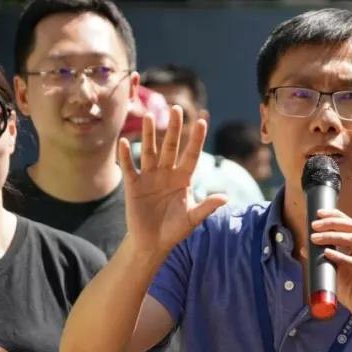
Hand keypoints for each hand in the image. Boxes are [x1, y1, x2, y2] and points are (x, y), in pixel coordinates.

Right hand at [118, 106, 227, 256]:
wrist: (152, 243)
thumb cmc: (175, 230)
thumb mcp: (192, 219)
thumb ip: (207, 206)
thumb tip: (226, 197)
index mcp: (184, 178)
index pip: (192, 155)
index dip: (196, 139)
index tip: (202, 121)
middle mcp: (167, 173)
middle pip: (171, 147)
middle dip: (174, 129)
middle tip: (176, 108)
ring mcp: (149, 177)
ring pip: (150, 151)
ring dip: (149, 135)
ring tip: (149, 116)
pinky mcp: (133, 186)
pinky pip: (130, 168)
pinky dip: (126, 155)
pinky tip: (125, 142)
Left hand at [310, 208, 351, 324]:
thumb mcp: (336, 272)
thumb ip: (325, 259)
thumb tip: (304, 248)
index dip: (336, 215)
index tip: (318, 213)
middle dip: (332, 223)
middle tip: (314, 225)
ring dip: (332, 237)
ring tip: (315, 238)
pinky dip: (340, 257)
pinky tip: (328, 254)